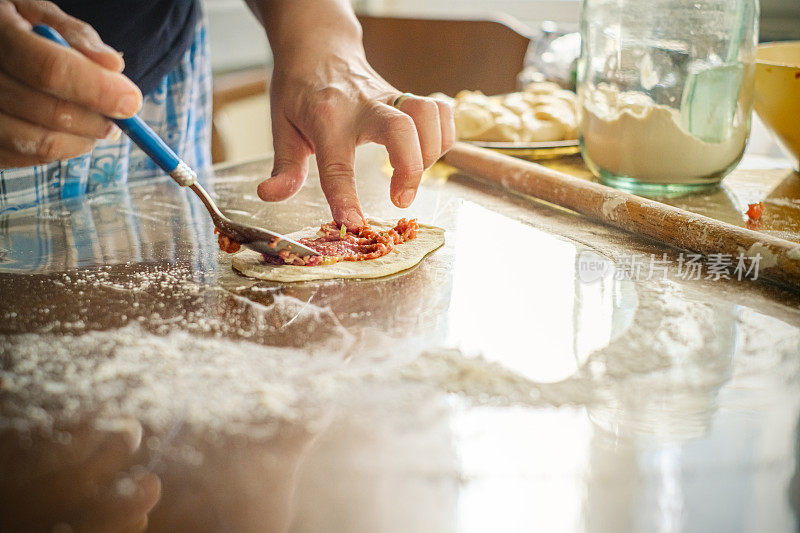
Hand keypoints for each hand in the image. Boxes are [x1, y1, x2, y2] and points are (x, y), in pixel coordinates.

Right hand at [0, 0, 141, 167]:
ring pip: (40, 143)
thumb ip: (77, 38)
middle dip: (97, 120)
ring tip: (98, 124)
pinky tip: (71, 132)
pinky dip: (62, 150)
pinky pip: (29, 159)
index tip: (131, 101)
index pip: (51, 70)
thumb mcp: (41, 16)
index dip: (97, 89)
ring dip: (84, 140)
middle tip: (118, 116)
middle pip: (50, 112)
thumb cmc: (19, 29)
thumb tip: (114, 66)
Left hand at [256, 36, 454, 228]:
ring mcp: (390, 98)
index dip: (345, 197)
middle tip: (401, 199)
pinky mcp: (408, 97)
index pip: (336, 163)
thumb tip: (269, 195)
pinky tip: (427, 154)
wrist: (319, 47)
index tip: (353, 224)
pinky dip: (444, 135)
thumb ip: (284, 166)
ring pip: (427, 114)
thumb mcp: (281, 127)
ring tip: (412, 175)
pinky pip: (441, 111)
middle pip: (400, 128)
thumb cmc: (299, 91)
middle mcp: (363, 105)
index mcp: (326, 119)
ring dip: (430, 151)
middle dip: (410, 168)